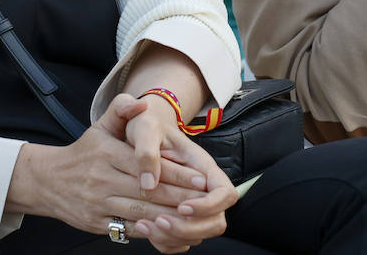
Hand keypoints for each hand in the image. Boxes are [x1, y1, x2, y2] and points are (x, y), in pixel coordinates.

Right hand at [5, 95, 211, 242]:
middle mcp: (103, 179)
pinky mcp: (95, 223)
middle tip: (205, 200)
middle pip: (148, 191)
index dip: (176, 174)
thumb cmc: (83, 152)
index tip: (200, 179)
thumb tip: (143, 104)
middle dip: (179, 197)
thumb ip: (121, 109)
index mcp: (108, 154)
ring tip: (194, 216)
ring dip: (169, 216)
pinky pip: (126, 229)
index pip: (147, 166)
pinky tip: (168, 230)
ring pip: (140, 212)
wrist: (47, 180)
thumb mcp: (100, 126)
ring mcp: (99, 203)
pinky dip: (148, 230)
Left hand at [120, 95, 237, 251]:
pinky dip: (165, 241)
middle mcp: (201, 188)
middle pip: (217, 220)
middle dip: (190, 228)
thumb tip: (149, 183)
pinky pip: (180, 239)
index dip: (209, 205)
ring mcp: (192, 203)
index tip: (182, 206)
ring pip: (199, 234)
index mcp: (201, 166)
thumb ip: (147, 151)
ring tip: (147, 225)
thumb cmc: (147, 126)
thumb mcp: (145, 128)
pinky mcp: (177, 214)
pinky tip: (145, 228)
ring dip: (175, 237)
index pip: (225, 193)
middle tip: (161, 221)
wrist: (141, 129)